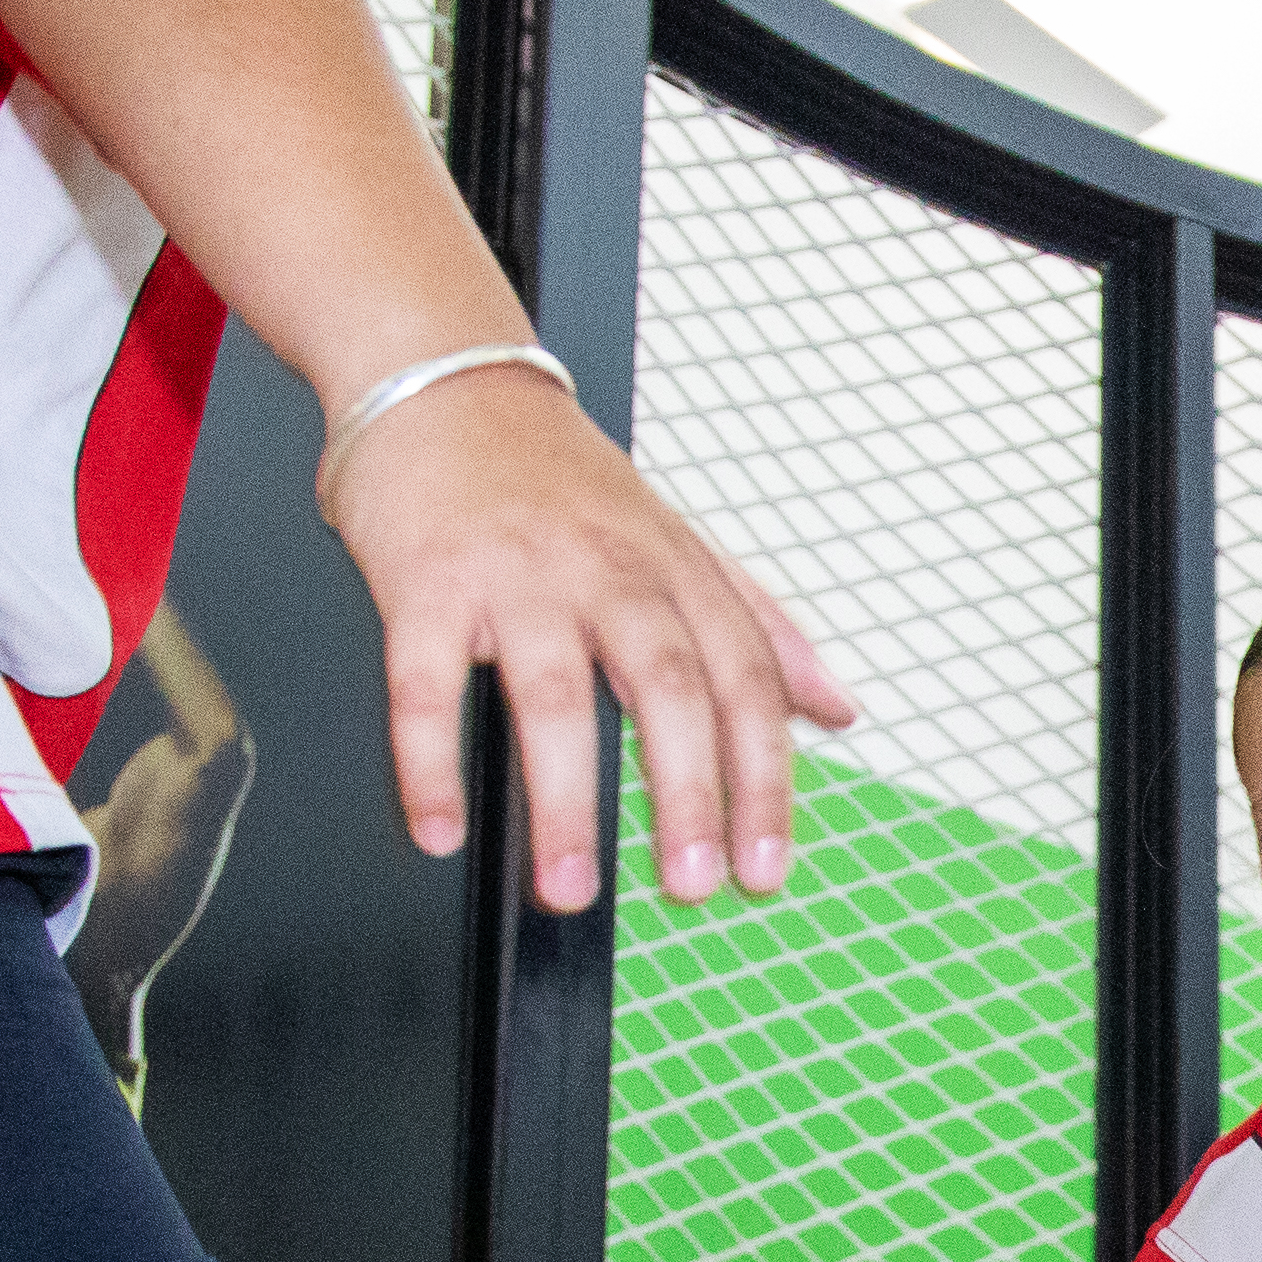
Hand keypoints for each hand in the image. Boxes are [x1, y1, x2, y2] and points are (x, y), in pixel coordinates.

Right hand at [330, 371, 854, 909]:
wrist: (440, 374)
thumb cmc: (553, 472)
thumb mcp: (674, 537)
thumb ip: (757, 626)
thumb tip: (837, 707)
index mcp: (672, 567)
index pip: (743, 679)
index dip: (762, 779)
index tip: (766, 866)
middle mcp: (605, 568)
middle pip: (667, 686)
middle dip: (687, 793)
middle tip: (691, 884)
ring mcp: (516, 573)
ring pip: (553, 693)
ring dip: (564, 801)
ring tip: (569, 887)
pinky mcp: (427, 579)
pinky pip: (424, 683)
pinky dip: (429, 763)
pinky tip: (440, 827)